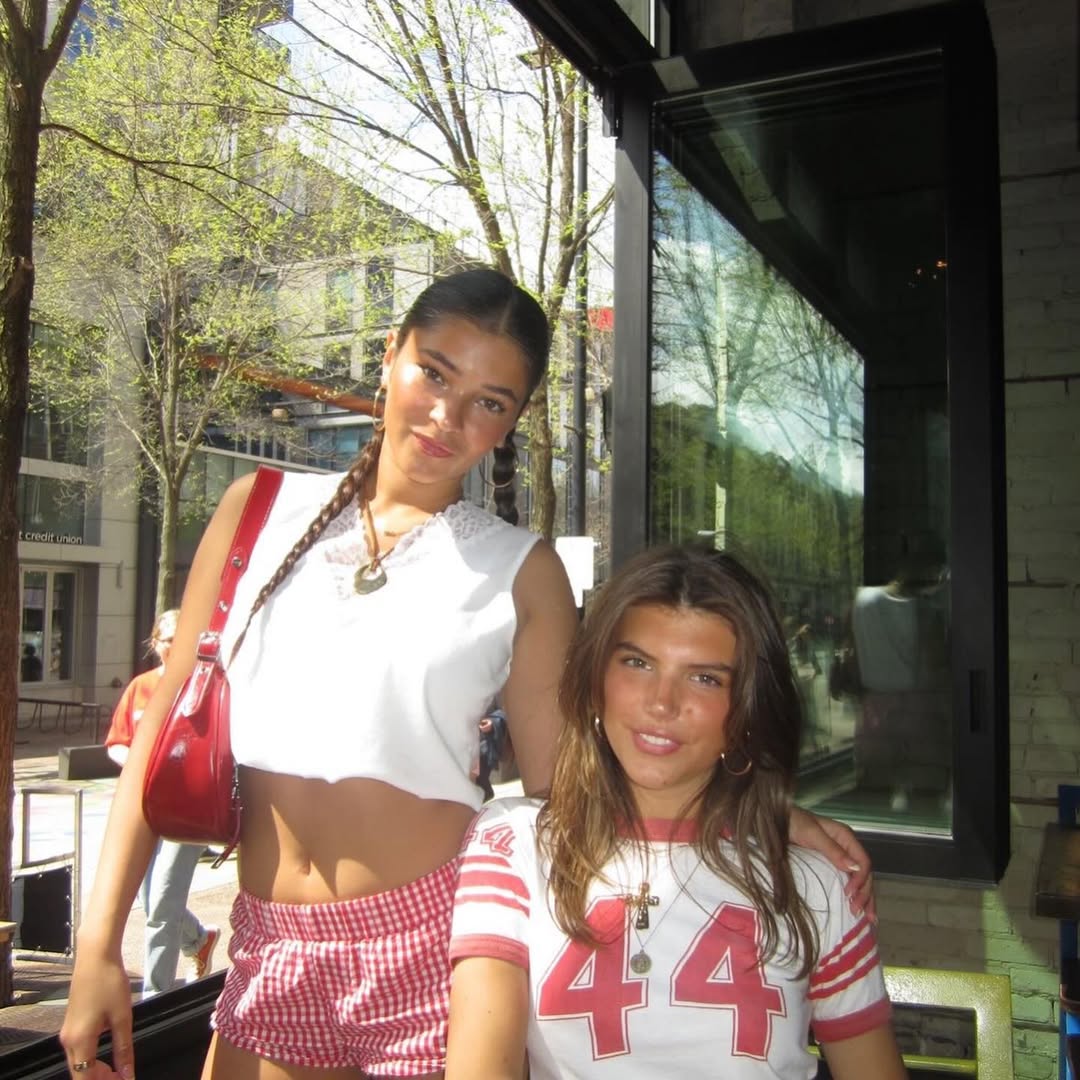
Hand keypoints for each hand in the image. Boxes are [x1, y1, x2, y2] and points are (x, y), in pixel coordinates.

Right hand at [59, 952, 135, 1078]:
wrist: (95, 956)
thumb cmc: (109, 982)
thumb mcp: (122, 1017)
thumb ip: (124, 1048)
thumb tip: (127, 1073)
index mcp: (80, 1041)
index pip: (85, 1078)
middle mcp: (68, 1040)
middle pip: (80, 1073)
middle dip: (100, 1079)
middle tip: (123, 1076)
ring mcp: (68, 1032)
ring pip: (78, 1063)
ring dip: (96, 1071)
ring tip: (118, 1070)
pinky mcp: (71, 1024)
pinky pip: (78, 1051)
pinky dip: (91, 1059)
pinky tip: (108, 1057)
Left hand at [789, 806, 875, 922]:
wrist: (775, 819)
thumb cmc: (792, 822)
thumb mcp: (811, 833)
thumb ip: (832, 849)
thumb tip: (855, 868)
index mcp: (845, 837)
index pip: (863, 861)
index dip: (861, 879)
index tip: (850, 894)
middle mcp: (846, 847)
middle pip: (864, 873)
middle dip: (865, 894)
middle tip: (859, 912)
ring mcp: (839, 857)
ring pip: (859, 879)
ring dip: (864, 898)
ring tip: (867, 918)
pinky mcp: (830, 865)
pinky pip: (846, 881)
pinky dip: (854, 895)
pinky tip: (856, 909)